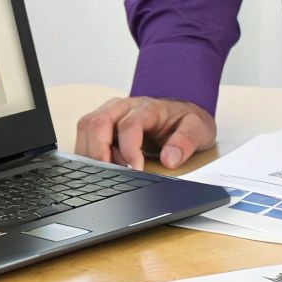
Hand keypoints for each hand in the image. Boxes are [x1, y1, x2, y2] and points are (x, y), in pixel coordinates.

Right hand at [73, 96, 216, 170]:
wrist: (179, 114)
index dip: (128, 150)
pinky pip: (84, 135)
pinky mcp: (101, 123)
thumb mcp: (197, 129)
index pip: (129, 125)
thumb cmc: (185, 122)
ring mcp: (110, 112)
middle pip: (97, 123)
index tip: (136, 170)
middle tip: (111, 175)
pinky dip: (88, 153)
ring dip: (91, 153)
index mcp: (147, 107)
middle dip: (99, 153)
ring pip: (86, 127)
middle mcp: (123, 106)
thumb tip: (169, 160)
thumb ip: (186, 142)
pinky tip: (102, 167)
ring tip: (108, 172)